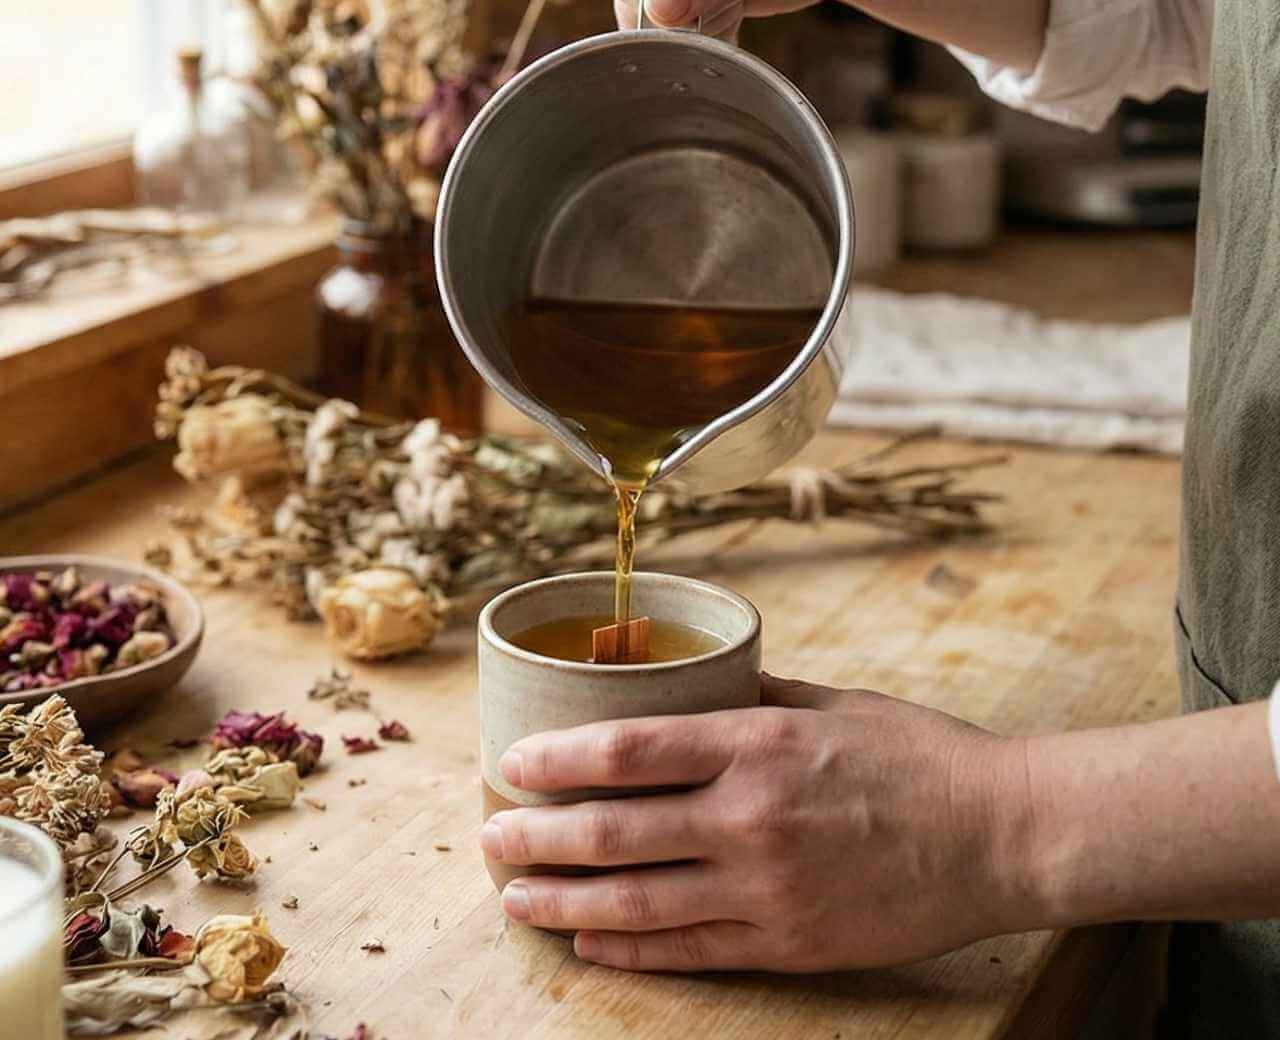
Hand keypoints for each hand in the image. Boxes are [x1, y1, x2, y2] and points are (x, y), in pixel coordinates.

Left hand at [481, 675, 1036, 971]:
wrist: (1000, 834)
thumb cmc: (918, 755)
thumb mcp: (831, 702)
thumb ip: (751, 697)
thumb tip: (688, 685)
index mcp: (758, 745)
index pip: (630, 750)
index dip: (559, 758)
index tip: (513, 761)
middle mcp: (751, 818)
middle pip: (615, 831)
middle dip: (537, 834)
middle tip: (490, 833)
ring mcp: (767, 890)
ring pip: (636, 901)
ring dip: (562, 899)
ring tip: (513, 895)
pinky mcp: (789, 944)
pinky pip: (688, 952)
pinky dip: (626, 947)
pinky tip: (585, 939)